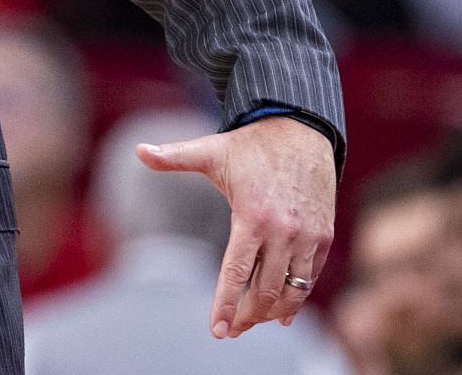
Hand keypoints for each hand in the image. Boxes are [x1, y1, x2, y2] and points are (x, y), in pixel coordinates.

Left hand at [138, 116, 336, 337]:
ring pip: (291, 290)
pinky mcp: (324, 236)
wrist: (302, 130)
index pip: (236, 272)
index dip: (225, 304)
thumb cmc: (251, 145)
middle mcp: (283, 230)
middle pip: (265, 290)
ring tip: (252, 323)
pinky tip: (283, 311)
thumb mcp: (212, 150)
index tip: (216, 330)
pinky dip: (297, 298)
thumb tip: (138, 150)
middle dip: (246, 316)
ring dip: (272, 312)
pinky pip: (309, 277)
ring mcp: (307, 236)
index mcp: (252, 216)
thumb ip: (174, 156)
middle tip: (230, 330)